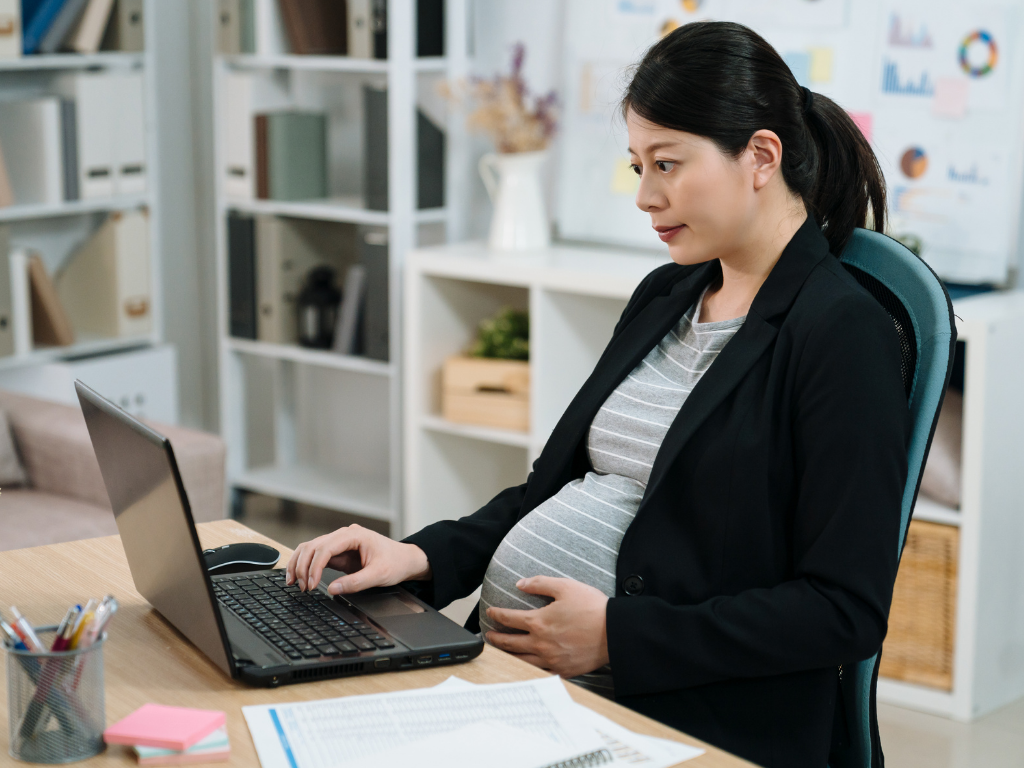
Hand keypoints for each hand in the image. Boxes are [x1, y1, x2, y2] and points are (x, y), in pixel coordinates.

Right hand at [286, 524, 431, 594]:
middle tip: (301, 587)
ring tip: (294, 583)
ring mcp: (339, 542)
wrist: (405, 559)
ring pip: (310, 548)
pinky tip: (300, 577)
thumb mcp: (379, 575)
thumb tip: (332, 589)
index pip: (326, 547)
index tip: (310, 584)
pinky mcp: (338, 551)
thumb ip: (356, 582)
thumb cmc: (395, 563)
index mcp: (354, 535)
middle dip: (303, 566)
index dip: (314, 566)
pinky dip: (305, 565)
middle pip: (313, 546)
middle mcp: (344, 535)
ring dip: (299, 564)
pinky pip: (316, 555)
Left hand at [485, 576, 609, 677]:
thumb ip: (539, 583)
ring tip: (501, 652)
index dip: (497, 615)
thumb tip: (520, 584)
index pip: (510, 618)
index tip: (490, 612)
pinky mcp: (563, 670)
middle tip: (489, 636)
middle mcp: (541, 643)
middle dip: (496, 638)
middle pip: (510, 642)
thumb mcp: (565, 586)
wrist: (615, 631)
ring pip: (521, 660)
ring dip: (507, 655)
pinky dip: (528, 669)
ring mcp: (551, 659)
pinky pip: (539, 672)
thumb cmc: (592, 607)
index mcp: (539, 622)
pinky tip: (525, 666)